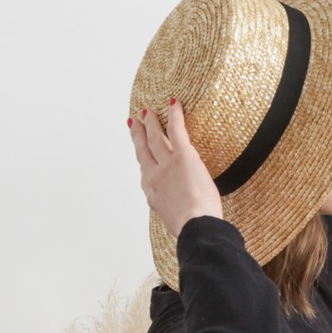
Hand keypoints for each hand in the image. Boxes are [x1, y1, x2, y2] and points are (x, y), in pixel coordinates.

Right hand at [129, 100, 223, 237]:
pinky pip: (176, 129)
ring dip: (151, 122)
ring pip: (155, 137)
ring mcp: (167, 164)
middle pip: (144, 149)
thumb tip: (178, 204)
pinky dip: (174, 115)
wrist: (196, 226)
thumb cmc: (190, 228)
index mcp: (151, 192)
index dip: (141, 155)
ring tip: (148, 112)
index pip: (145, 169)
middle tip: (135, 121)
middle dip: (138, 134)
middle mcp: (154, 175)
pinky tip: (173, 104)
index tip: (138, 147)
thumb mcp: (171, 217)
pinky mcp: (182, 156)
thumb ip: (170, 205)